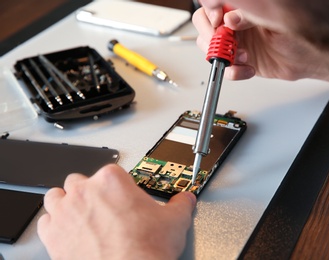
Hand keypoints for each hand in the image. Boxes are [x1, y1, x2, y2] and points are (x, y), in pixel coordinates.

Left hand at [37, 164, 195, 259]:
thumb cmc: (145, 250)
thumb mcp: (175, 221)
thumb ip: (180, 204)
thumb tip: (186, 200)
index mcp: (112, 180)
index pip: (111, 172)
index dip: (118, 185)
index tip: (123, 195)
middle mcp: (85, 191)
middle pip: (80, 181)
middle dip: (89, 191)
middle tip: (103, 207)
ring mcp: (66, 212)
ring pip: (56, 196)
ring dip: (65, 202)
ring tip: (79, 214)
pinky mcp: (53, 235)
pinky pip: (44, 221)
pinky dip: (53, 224)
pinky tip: (66, 231)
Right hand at [193, 6, 328, 96]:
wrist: (311, 57)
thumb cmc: (301, 32)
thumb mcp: (274, 17)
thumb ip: (249, 14)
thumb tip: (229, 17)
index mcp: (242, 6)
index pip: (212, 4)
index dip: (210, 11)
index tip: (219, 20)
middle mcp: (236, 22)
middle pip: (205, 23)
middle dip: (211, 35)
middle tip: (224, 42)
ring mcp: (237, 42)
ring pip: (210, 47)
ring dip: (220, 54)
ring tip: (240, 56)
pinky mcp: (240, 62)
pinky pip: (225, 68)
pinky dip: (232, 71)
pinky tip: (246, 68)